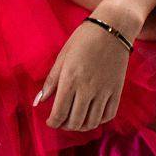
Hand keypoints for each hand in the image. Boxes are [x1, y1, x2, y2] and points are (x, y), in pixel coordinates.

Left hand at [33, 16, 131, 130]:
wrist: (113, 28)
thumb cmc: (83, 39)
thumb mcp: (62, 57)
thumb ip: (51, 82)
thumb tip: (38, 102)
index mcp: (70, 80)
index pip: (59, 113)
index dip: (53, 122)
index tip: (50, 121)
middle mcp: (87, 89)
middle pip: (75, 122)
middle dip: (64, 126)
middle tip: (61, 121)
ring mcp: (104, 91)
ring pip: (91, 122)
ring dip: (81, 126)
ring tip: (75, 120)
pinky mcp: (117, 91)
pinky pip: (108, 115)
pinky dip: (98, 121)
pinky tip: (92, 115)